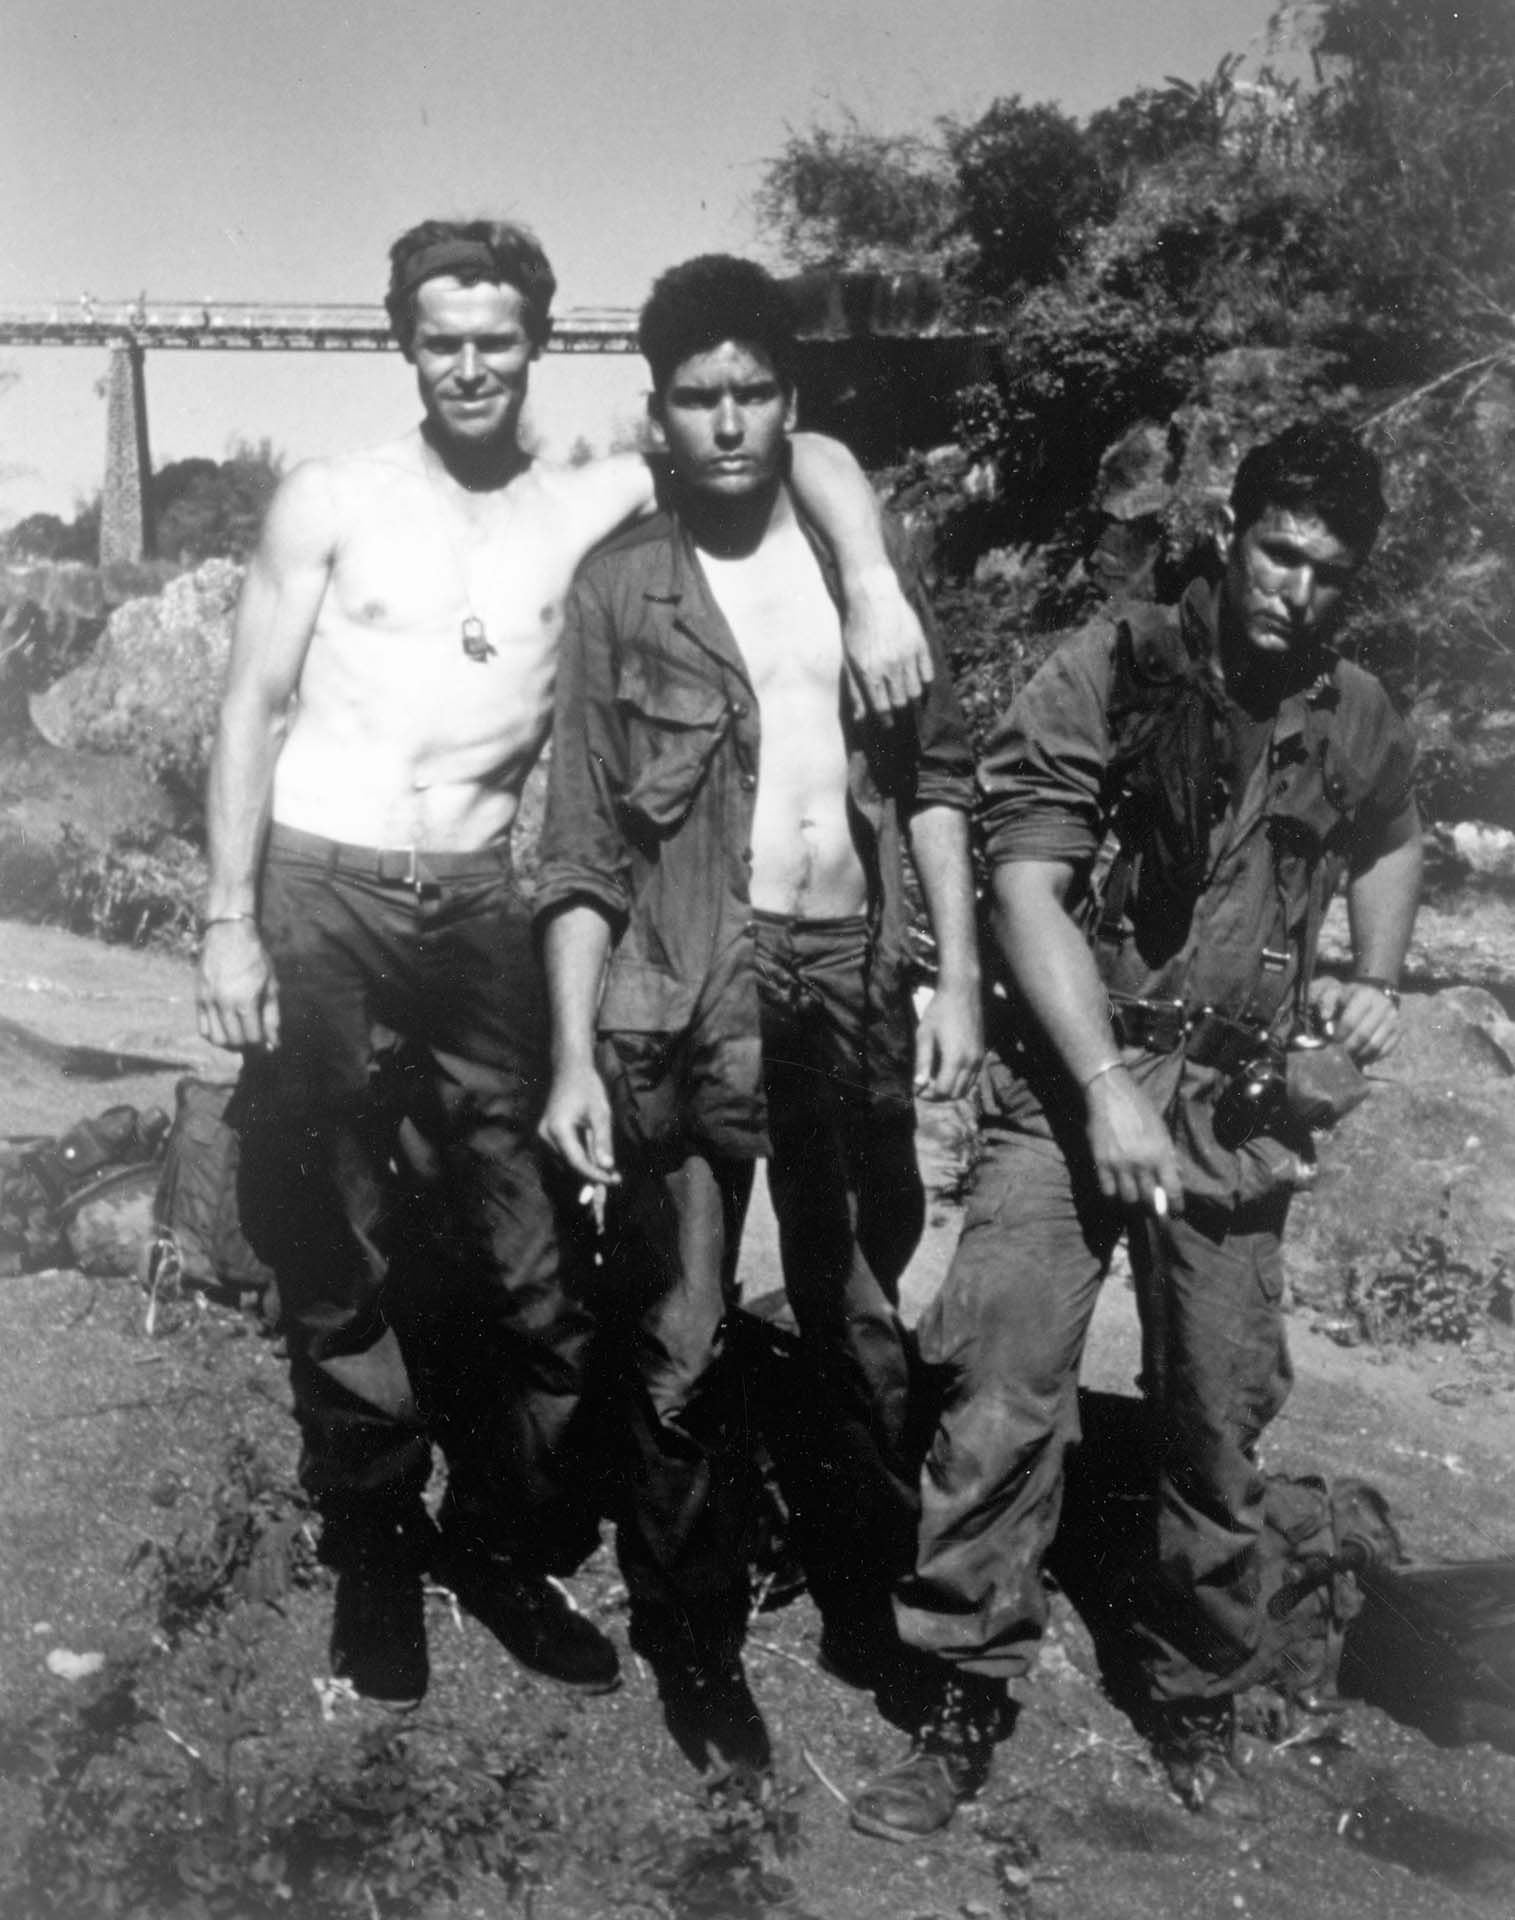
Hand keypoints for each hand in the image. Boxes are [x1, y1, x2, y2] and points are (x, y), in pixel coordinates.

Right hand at [196, 920, 279, 1050]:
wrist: (228, 934)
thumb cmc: (256, 959)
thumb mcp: (271, 986)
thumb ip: (272, 1018)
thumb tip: (273, 1045)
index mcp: (246, 1001)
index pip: (252, 1038)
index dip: (261, 1045)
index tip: (266, 1043)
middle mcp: (224, 1004)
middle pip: (234, 1042)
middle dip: (247, 1045)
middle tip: (253, 1039)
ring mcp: (208, 1001)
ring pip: (215, 1039)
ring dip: (229, 1043)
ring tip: (239, 1035)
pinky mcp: (198, 998)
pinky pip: (202, 1028)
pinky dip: (214, 1035)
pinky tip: (225, 1028)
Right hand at [538, 1060, 619, 1190]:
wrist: (569, 1069)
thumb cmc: (587, 1088)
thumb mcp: (600, 1114)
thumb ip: (602, 1141)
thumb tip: (607, 1167)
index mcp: (557, 1129)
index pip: (577, 1162)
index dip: (596, 1175)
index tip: (615, 1181)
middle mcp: (545, 1135)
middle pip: (571, 1164)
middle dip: (593, 1174)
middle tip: (615, 1179)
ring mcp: (542, 1136)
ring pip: (568, 1161)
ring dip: (587, 1168)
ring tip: (609, 1172)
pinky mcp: (546, 1135)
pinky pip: (564, 1153)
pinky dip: (580, 1158)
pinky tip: (595, 1159)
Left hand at [840, 568, 934, 720]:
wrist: (872, 596)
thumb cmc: (856, 628)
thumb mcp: (849, 659)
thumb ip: (855, 689)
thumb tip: (860, 717)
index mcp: (869, 672)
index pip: (881, 706)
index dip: (885, 718)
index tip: (888, 723)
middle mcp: (889, 667)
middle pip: (900, 701)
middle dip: (899, 709)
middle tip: (899, 712)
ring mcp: (907, 656)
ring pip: (916, 690)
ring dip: (911, 696)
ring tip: (906, 694)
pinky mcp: (919, 643)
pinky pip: (928, 672)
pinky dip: (924, 679)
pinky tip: (917, 678)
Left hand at [913, 982, 983, 1101]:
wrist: (962, 992)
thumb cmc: (939, 1011)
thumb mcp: (924, 1035)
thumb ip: (922, 1062)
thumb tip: (918, 1085)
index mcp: (955, 1059)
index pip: (942, 1091)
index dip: (928, 1094)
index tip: (917, 1087)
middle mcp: (971, 1062)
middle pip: (955, 1094)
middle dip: (938, 1094)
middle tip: (924, 1083)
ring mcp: (979, 1059)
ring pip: (966, 1089)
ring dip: (950, 1089)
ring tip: (934, 1078)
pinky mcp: (982, 1054)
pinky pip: (972, 1078)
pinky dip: (960, 1081)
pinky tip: (947, 1070)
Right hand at [1085, 1065, 1184, 1215]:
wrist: (1109, 1094)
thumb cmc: (1140, 1108)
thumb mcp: (1161, 1129)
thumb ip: (1167, 1154)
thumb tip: (1175, 1177)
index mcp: (1160, 1153)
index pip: (1172, 1190)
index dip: (1176, 1206)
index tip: (1177, 1212)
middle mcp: (1141, 1162)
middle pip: (1150, 1200)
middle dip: (1155, 1210)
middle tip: (1157, 1213)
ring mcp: (1119, 1164)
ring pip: (1128, 1199)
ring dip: (1134, 1203)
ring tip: (1136, 1201)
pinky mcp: (1100, 1162)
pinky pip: (1107, 1191)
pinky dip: (1114, 1195)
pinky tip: (1117, 1191)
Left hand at [1311, 977, 1400, 1063]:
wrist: (1373, 995)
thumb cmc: (1349, 998)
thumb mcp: (1335, 994)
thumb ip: (1326, 1002)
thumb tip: (1325, 1017)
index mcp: (1366, 995)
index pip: (1350, 1021)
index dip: (1339, 1035)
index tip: (1331, 1043)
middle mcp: (1384, 1006)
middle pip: (1363, 1035)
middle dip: (1348, 1048)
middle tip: (1339, 1054)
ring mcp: (1394, 1019)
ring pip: (1375, 1046)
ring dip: (1359, 1055)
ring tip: (1349, 1058)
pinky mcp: (1400, 1031)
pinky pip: (1385, 1050)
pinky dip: (1372, 1058)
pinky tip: (1361, 1057)